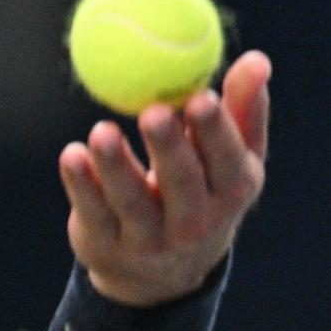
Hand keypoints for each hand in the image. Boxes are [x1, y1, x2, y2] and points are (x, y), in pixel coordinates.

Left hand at [57, 50, 271, 306]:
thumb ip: (243, 109)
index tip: (201, 97)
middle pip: (181, 184)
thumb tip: (257, 59)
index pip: (227, 163)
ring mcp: (149, 239)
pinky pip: (93, 212)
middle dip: (169, 148)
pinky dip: (81, 184)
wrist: (160, 271)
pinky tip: (72, 154)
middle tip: (154, 111)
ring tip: (102, 131)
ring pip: (131, 201)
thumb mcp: (231, 158)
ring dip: (116, 165)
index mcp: (231, 193)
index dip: (215, 133)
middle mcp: (194, 223)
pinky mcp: (106, 244)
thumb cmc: (202, 191)